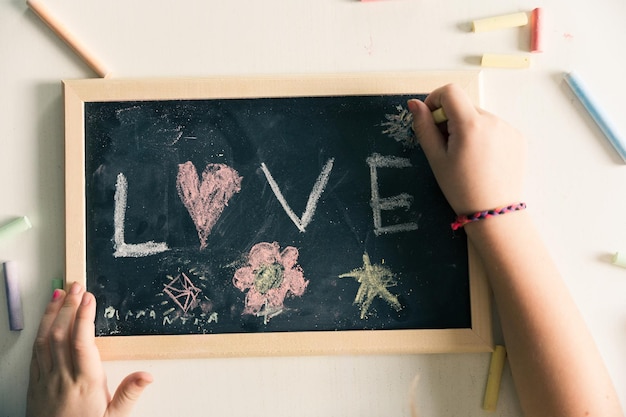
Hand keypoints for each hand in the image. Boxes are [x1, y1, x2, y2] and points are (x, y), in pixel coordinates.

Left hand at [26, 282, 151, 416]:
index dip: (84, 317)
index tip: (89, 297)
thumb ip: (129, 395)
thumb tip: (147, 375)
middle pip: (61, 335)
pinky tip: (45, 323)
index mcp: (85, 383)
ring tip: (58, 294)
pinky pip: (34, 354)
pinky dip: (39, 333)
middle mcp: (63, 378)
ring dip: (51, 315)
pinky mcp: (35, 386)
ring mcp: (46, 381)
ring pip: (44, 341)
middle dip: (68, 307)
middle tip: (75, 286)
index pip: (82, 342)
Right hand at [408, 84, 526, 214]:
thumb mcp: (436, 158)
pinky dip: (482, 136)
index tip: (430, 120)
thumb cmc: (461, 189)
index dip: (434, 101)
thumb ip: (424, 127)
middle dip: (450, 119)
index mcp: (471, 124)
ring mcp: (508, 128)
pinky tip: (480, 159)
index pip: (450, 91)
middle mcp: (493, 120)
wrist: (494, 212)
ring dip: (466, 128)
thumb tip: (414, 104)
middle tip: (445, 147)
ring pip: (478, 117)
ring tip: (465, 157)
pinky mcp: (517, 138)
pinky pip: (493, 127)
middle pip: (464, 105)